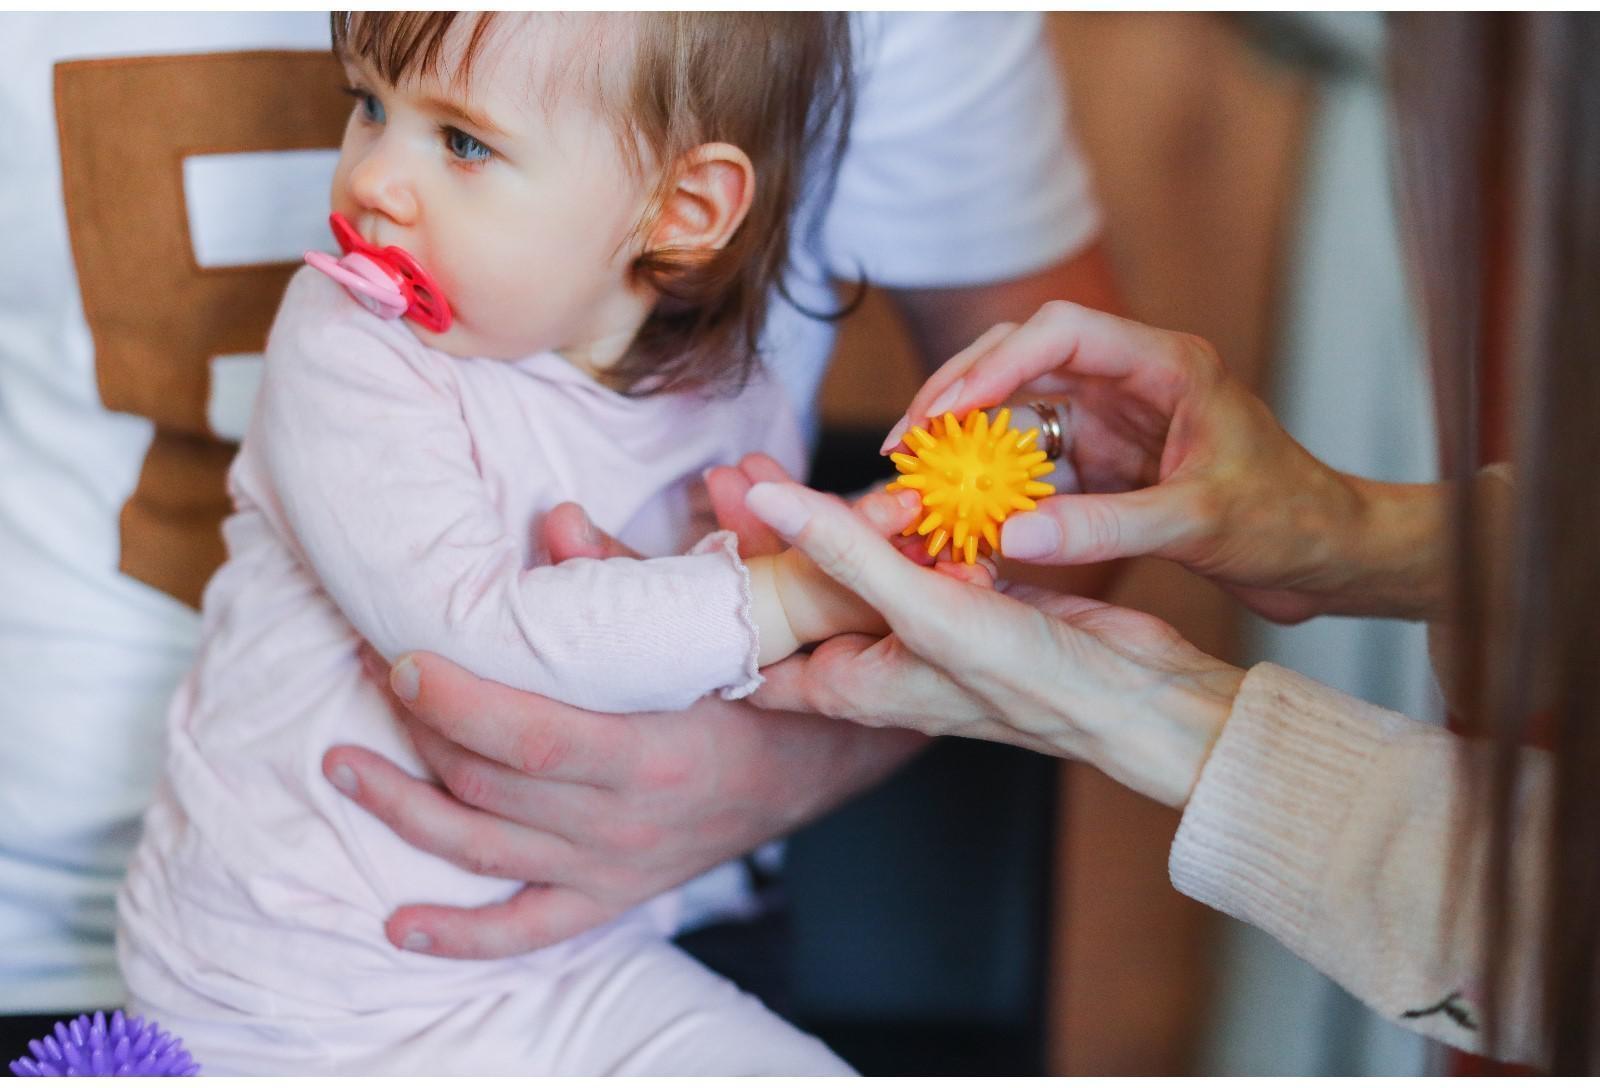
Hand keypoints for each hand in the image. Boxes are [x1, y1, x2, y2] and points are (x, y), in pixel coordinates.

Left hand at [322, 472, 926, 958]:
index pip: (528, 737)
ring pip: (485, 850)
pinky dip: (458, 934)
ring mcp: (615, 867)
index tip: (401, 656)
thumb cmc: (756, 681)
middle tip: (370, 672)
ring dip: (404, 809)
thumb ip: (628, 578)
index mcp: (652, 748)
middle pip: (489, 787)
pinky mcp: (611, 896)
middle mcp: (625, 821)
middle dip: (416, 731)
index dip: (453, 703)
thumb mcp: (708, 623)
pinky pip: (526, 929)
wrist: (816, 763)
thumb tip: (553, 521)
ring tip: (344, 766)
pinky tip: (398, 922)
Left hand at [745, 480, 1245, 808]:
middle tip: (734, 466)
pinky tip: (891, 486)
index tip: (696, 528)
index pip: (753, 647)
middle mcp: (876, 662)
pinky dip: (901, 522)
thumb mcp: (926, 611)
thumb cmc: (1032, 680)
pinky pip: (916, 556)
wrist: (1137, 699)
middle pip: (798, 592)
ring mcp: (922, 632)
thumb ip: (845, 553)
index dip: (719, 591)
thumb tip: (764, 498)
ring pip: (856, 566)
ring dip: (830, 515)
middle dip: (765, 531)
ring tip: (776, 462)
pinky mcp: (965, 605)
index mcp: (847, 684)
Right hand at [882, 302, 1447, 623]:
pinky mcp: (1108, 457)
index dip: (993, 366)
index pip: (1061, 332)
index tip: (943, 414)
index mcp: (1166, 363)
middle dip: (960, 392)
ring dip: (969, 433)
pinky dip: (995, 475)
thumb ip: (1106, 528)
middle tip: (907, 443)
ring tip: (919, 473)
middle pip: (1024, 356)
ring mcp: (1117, 417)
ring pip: (1020, 403)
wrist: (1326, 557)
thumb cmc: (1287, 522)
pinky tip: (963, 504)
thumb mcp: (1198, 524)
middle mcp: (1133, 379)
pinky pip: (1035, 454)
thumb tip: (1012, 534)